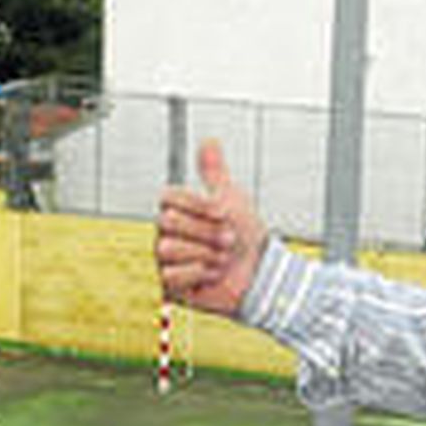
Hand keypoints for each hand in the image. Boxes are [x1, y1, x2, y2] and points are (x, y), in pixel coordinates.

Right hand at [156, 140, 266, 316]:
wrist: (260, 272)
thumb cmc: (245, 235)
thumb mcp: (232, 198)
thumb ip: (215, 171)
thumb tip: (209, 141)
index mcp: (177, 210)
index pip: (168, 198)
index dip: (198, 206)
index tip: (223, 212)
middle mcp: (166, 233)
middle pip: (169, 222)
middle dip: (206, 231)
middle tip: (228, 238)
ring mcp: (165, 259)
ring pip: (169, 248)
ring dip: (206, 254)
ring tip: (222, 258)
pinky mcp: (170, 284)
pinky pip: (173, 275)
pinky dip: (200, 275)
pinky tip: (213, 274)